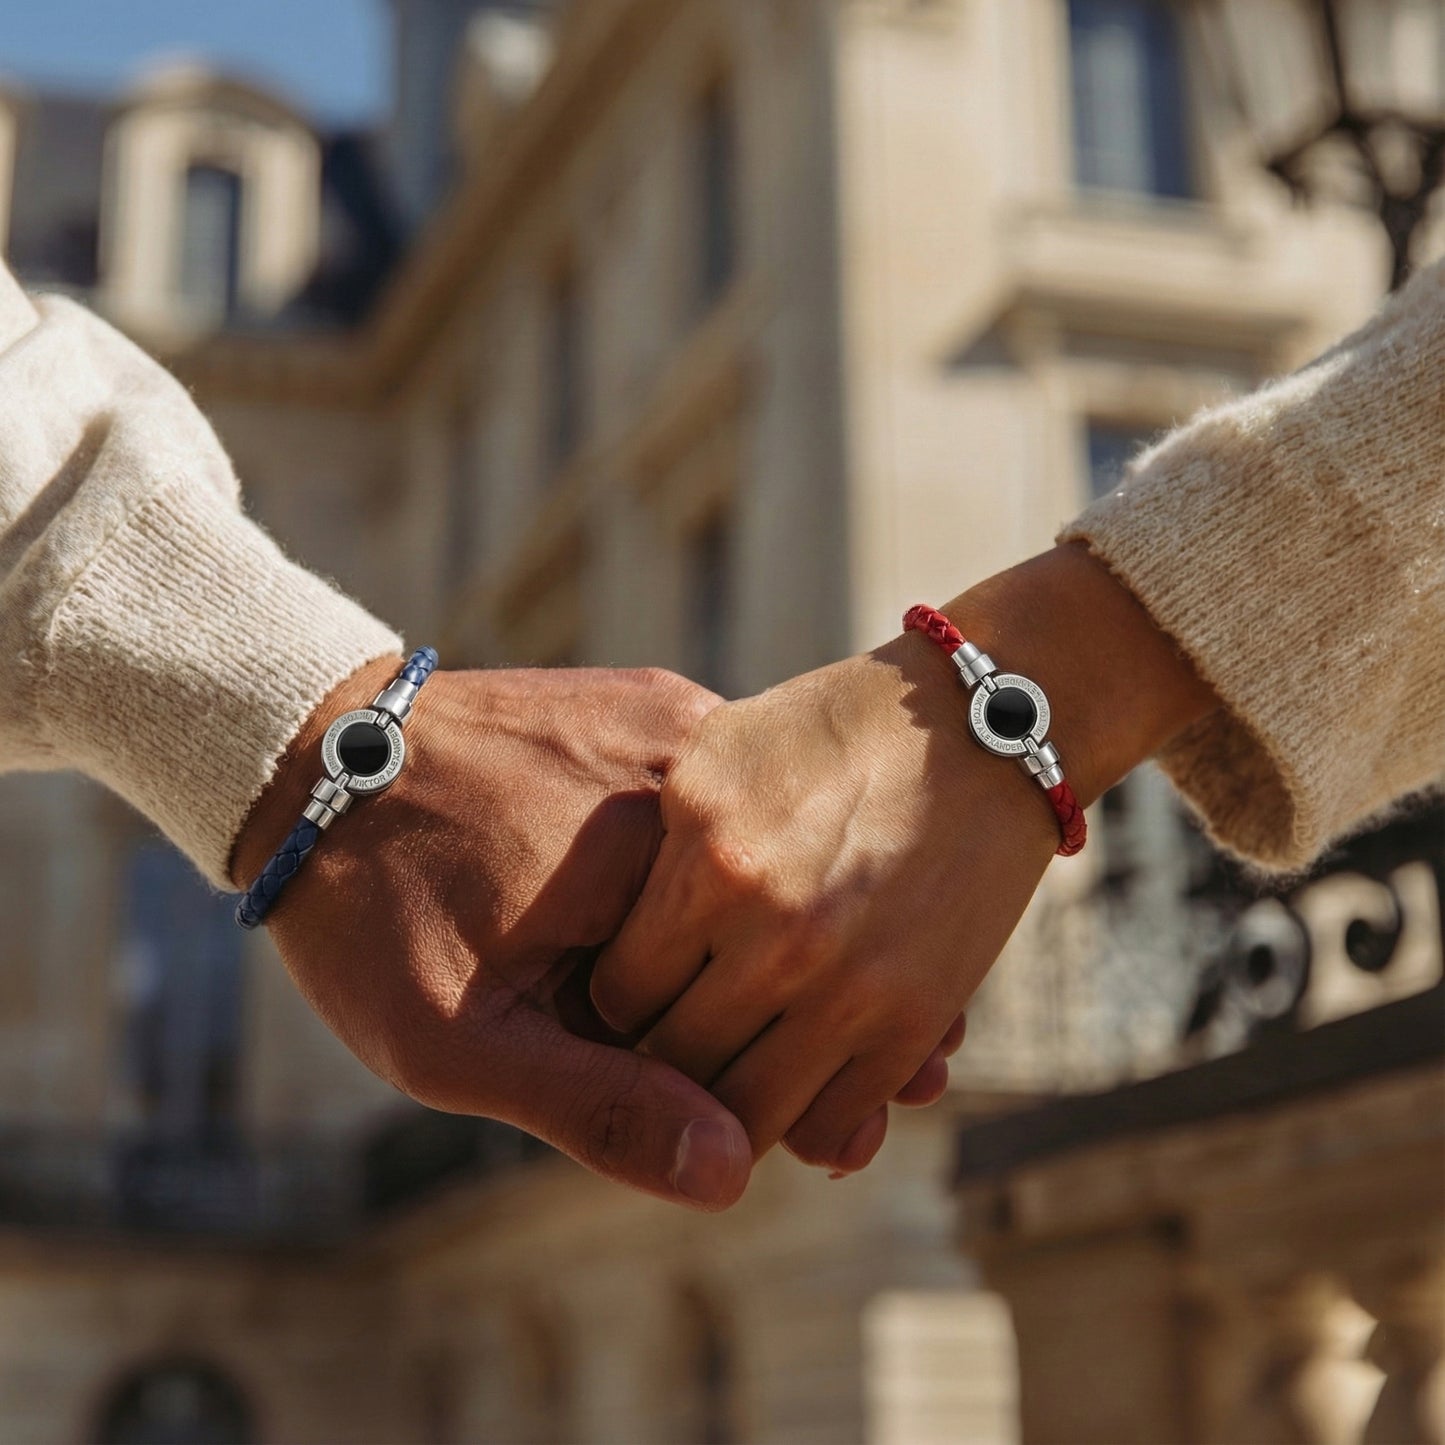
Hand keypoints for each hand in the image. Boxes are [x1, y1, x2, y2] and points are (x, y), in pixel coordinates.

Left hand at [231, 660, 752, 1209]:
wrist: (310, 760)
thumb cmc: (374, 910)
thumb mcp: (462, 1039)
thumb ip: (600, 1107)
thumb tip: (734, 1172)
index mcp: (664, 853)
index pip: (753, 997)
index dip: (691, 1051)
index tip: (598, 1046)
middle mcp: (696, 767)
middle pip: (759, 920)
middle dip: (691, 977)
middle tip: (566, 974)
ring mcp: (683, 721)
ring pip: (742, 863)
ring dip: (689, 914)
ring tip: (565, 914)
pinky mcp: (661, 703)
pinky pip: (709, 806)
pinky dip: (676, 854)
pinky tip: (589, 866)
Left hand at [590, 544, 1219, 1171]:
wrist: (981, 729)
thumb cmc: (831, 730)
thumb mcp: (717, 758)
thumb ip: (654, 845)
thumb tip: (599, 941)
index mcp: (709, 862)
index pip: (619, 996)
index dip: (618, 1003)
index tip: (635, 992)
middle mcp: (773, 932)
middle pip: (677, 1061)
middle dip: (667, 1058)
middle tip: (678, 1038)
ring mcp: (849, 983)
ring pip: (751, 1112)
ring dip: (735, 1103)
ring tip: (737, 1063)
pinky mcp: (914, 1019)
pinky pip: (835, 1121)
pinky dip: (810, 1120)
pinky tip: (800, 1076)